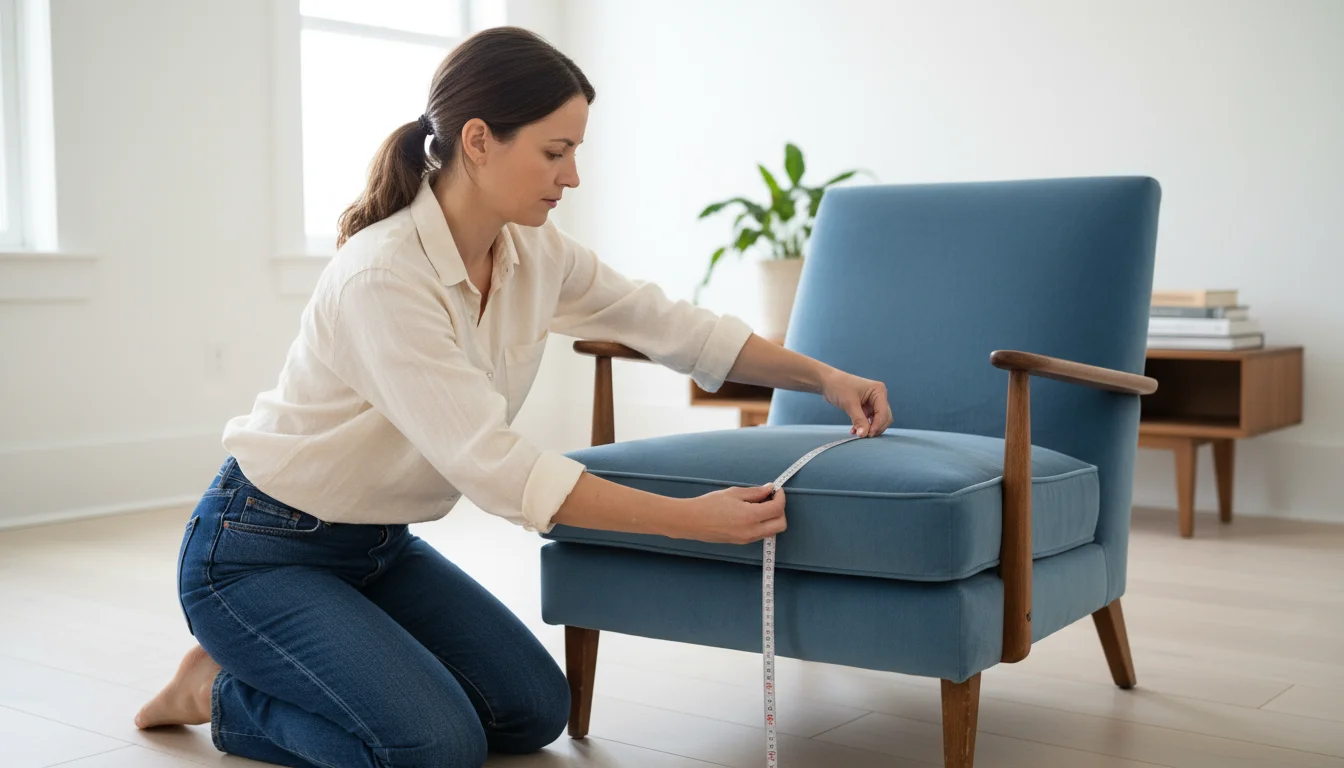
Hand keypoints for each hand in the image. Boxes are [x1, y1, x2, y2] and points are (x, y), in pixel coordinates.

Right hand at [672, 484, 786, 543]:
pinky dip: (764, 523)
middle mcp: (752, 531)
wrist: (692, 521)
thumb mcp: (733, 493)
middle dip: (781, 510)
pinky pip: (761, 534)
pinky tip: (752, 513)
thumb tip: (769, 489)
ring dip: (773, 517)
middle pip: (781, 524)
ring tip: (760, 504)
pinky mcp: (742, 542)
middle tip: (771, 498)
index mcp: (750, 516)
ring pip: (772, 530)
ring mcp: (747, 539)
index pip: (777, 509)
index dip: (780, 497)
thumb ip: (755, 492)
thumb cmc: (709, 504)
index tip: (776, 490)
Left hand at [821, 369, 892, 436]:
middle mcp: (879, 396)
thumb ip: (859, 420)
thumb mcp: (850, 404)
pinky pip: (868, 420)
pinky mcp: (866, 407)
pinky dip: (863, 426)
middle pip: (884, 417)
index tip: (868, 435)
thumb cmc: (839, 387)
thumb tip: (864, 434)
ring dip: (868, 428)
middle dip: (875, 427)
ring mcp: (873, 402)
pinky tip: (854, 431)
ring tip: (857, 434)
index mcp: (879, 391)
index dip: (877, 425)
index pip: (883, 412)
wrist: (827, 382)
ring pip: (876, 420)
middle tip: (864, 436)